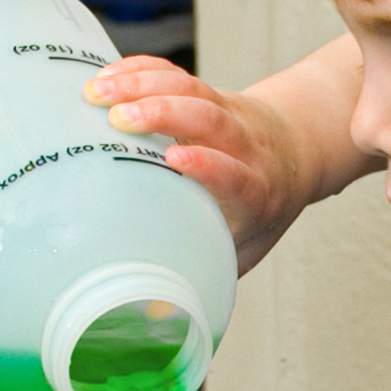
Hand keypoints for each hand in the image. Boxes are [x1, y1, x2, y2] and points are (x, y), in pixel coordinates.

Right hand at [83, 60, 310, 275]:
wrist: (294, 154)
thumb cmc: (259, 211)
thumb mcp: (245, 248)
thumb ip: (209, 273)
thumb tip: (157, 320)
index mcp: (257, 189)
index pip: (237, 173)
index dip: (210, 165)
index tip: (177, 159)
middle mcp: (244, 144)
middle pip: (210, 119)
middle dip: (165, 112)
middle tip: (120, 117)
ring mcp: (225, 112)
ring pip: (191, 88)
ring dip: (143, 85)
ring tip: (96, 90)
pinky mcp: (205, 91)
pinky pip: (175, 73)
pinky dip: (141, 70)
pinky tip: (105, 75)